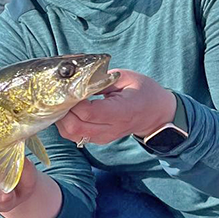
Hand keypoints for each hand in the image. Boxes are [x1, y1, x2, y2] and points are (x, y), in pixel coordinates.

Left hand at [56, 69, 176, 144]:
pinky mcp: (98, 139)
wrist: (156, 114)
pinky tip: (69, 109)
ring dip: (62, 118)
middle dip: (63, 109)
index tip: (71, 88)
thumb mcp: (127, 77)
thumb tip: (78, 80)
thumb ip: (102, 80)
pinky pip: (74, 135)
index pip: (88, 112)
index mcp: (121, 111)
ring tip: (65, 101)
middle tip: (63, 94)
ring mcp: (103, 137)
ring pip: (71, 134)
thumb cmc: (143, 92)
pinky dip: (66, 123)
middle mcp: (110, 129)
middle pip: (75, 127)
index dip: (74, 101)